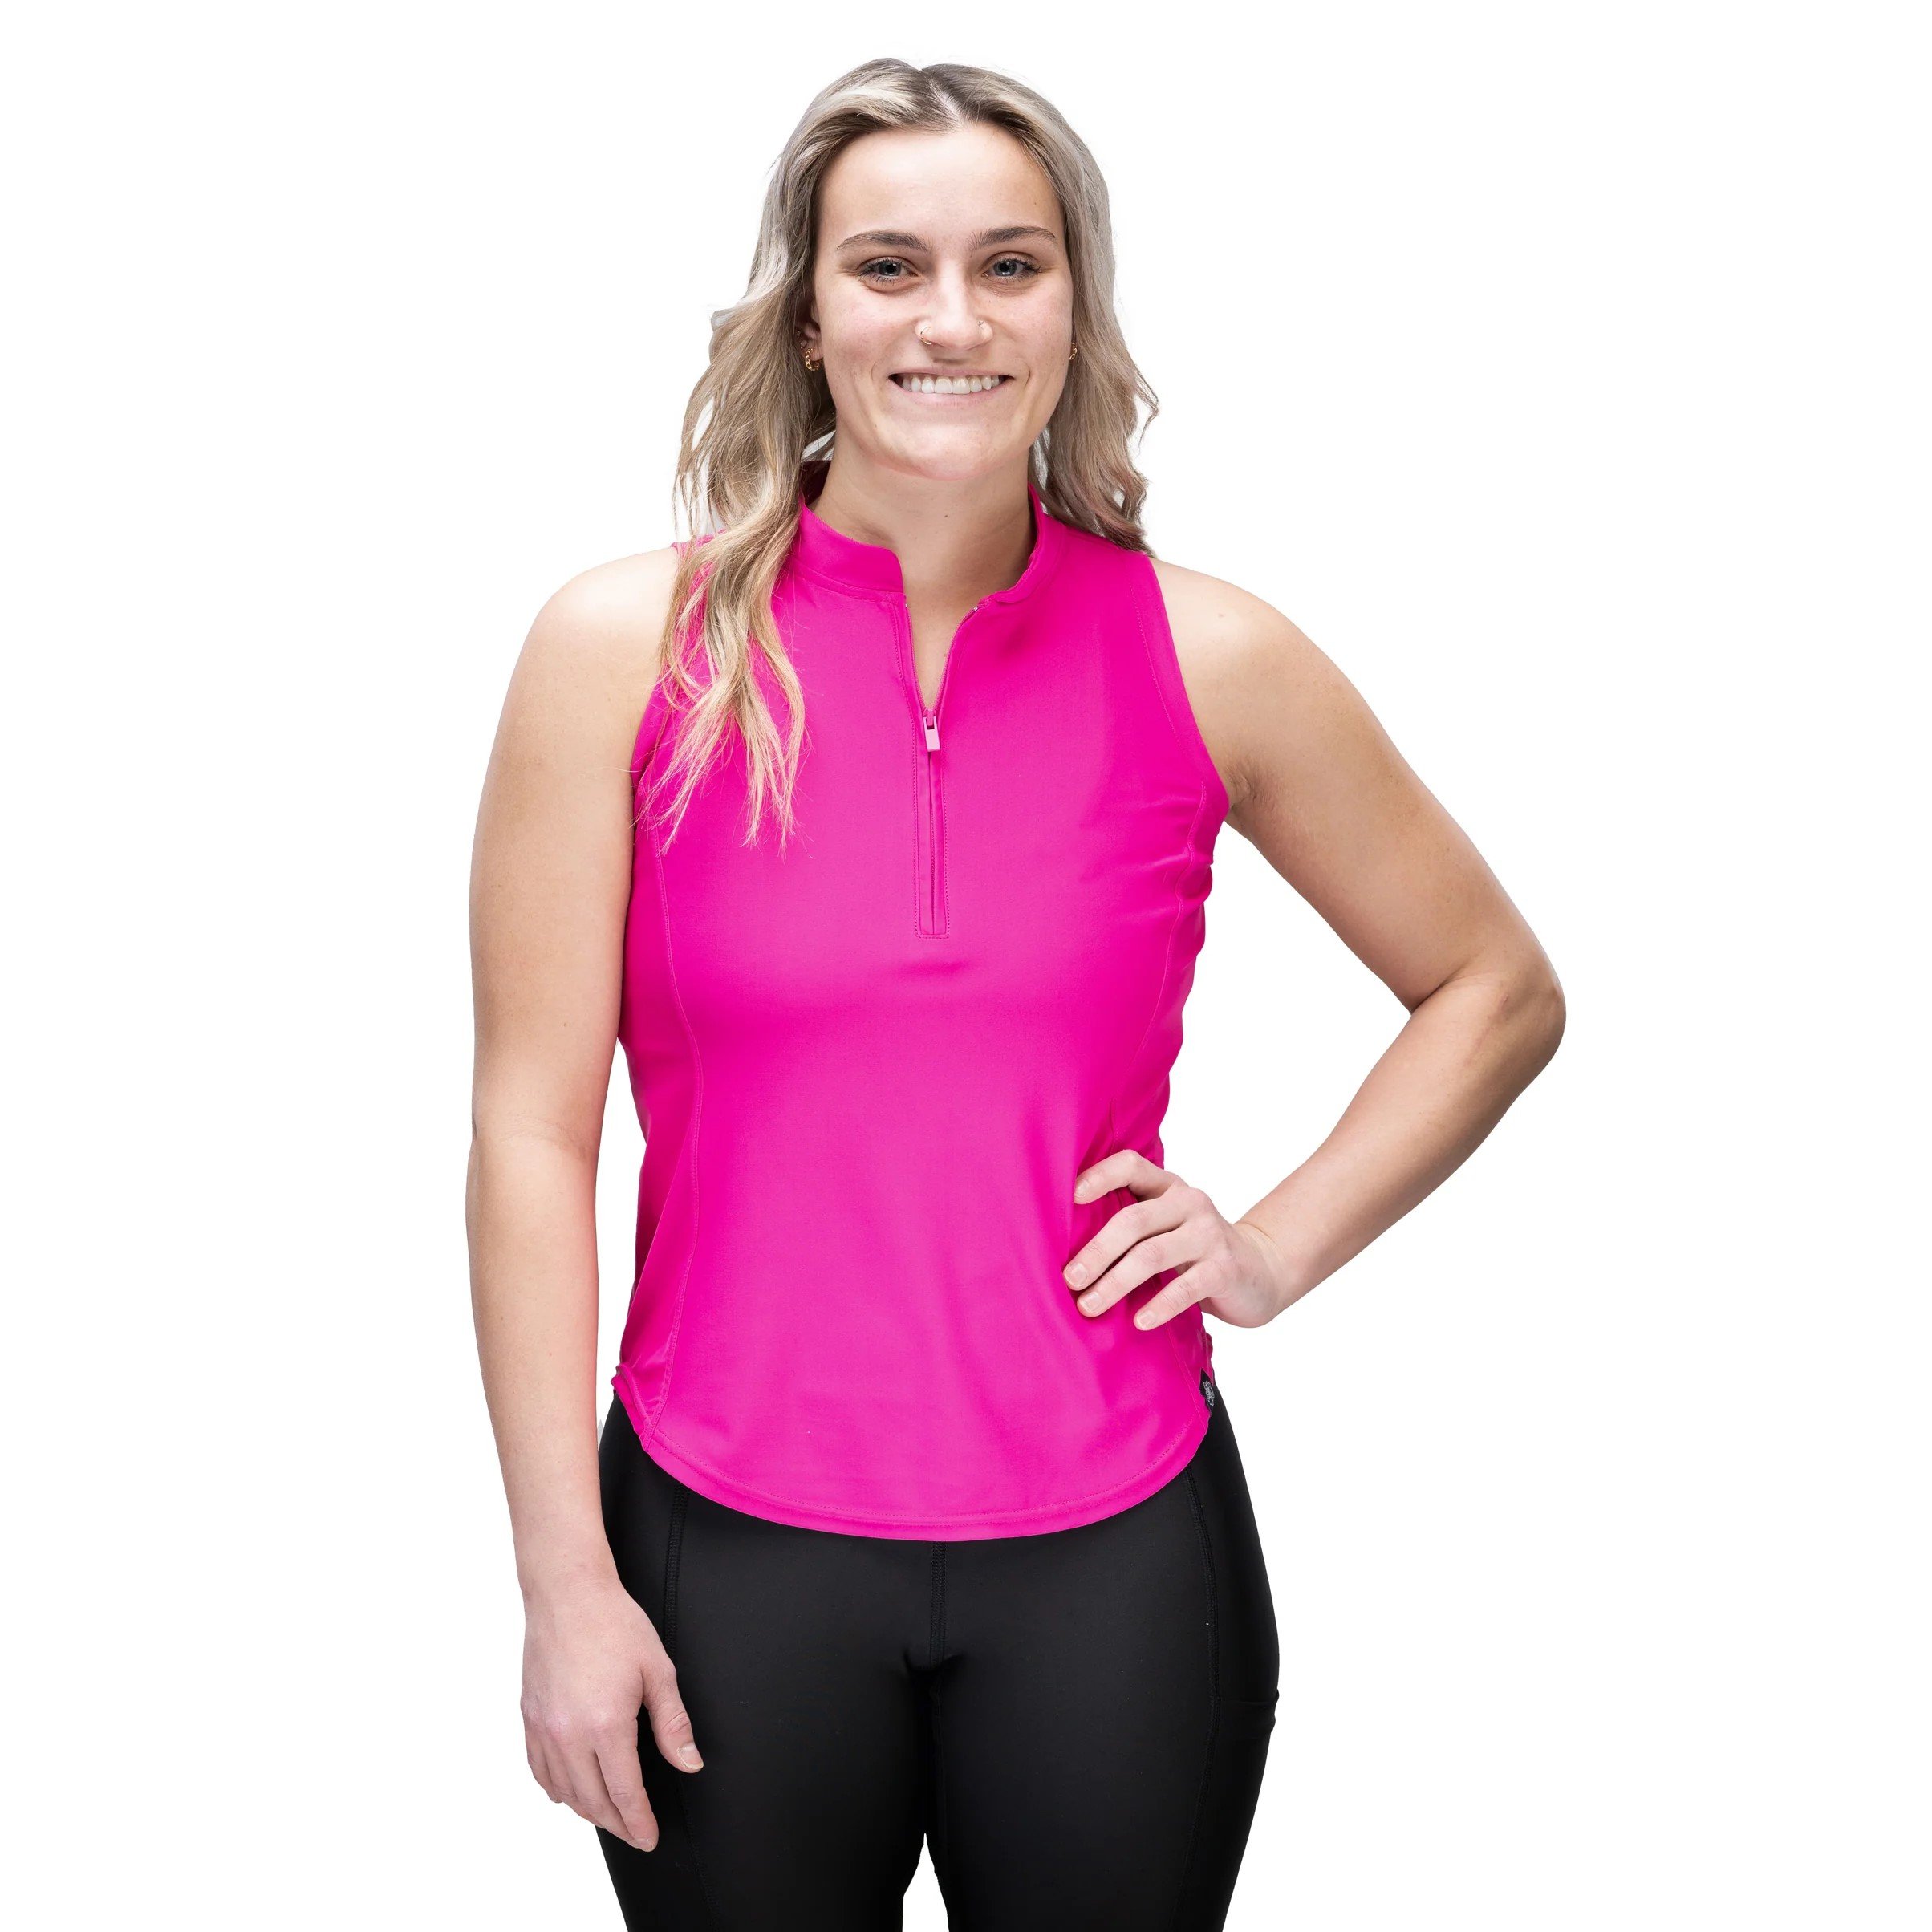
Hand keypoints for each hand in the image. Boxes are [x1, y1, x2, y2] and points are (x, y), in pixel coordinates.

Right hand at [521, 1570, 703, 1852]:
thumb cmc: (614, 1624)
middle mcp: (569, 1734)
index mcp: (605, 1725)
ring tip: (610, 1815)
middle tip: (635, 1832)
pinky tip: (571, 1790)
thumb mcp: (657, 1671)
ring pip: (564, 1792)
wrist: (568, 1593)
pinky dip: (558, 1789)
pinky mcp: (529, 1718)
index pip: (624, 1793)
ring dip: (588, 1810)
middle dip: (617, 1823)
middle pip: (593, 1801)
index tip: (649, 1837)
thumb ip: (673, 1724)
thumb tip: (689, 1763)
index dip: (639, 1821)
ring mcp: (544, 1728)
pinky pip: (540, 1771)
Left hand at [1064, 1150, 1293, 1330]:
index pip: (1131, 1165)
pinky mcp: (1224, 1269)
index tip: (1070, 1197)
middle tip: (1069, 1279)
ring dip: (1115, 1283)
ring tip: (1089, 1306)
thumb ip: (1132, 1225)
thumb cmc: (1196, 1250)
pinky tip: (1139, 1321)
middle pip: (1133, 1220)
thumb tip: (1064, 1249)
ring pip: (1152, 1255)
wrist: (1262, 1270)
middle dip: (1096, 1251)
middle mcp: (1189, 1203)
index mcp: (1168, 1187)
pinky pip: (1185, 1288)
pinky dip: (1158, 1305)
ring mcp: (1208, 1234)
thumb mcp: (1167, 1226)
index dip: (1100, 1176)